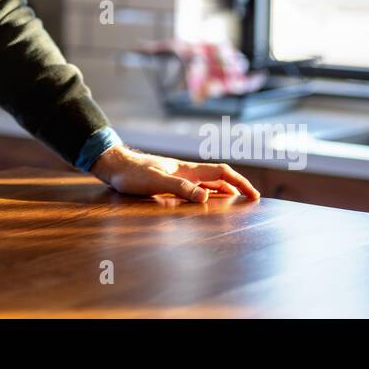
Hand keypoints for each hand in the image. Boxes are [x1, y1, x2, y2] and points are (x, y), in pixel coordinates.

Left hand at [89, 145, 261, 202]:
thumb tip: (205, 197)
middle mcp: (187, 172)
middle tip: (251, 200)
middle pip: (218, 177)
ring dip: (224, 191)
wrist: (115, 166)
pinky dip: (208, 194)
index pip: (221, 173)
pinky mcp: (170, 183)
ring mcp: (179, 177)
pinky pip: (196, 188)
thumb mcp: (156, 182)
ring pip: (208, 183)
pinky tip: (207, 201)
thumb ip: (180, 188)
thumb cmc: (132, 174)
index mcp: (187, 169)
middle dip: (237, 186)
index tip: (254, 195)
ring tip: (236, 202)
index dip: (239, 182)